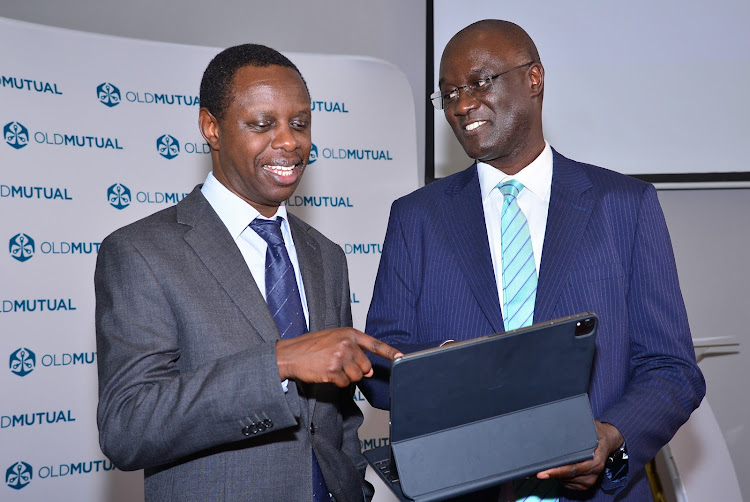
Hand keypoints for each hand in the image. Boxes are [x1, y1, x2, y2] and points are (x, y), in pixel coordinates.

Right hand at [276, 328, 401, 386]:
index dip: (389, 352)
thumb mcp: (333, 340)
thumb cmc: (310, 346)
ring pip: (356, 377)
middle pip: (366, 366)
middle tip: (339, 365)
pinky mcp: (333, 371)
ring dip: (346, 377)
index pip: (374, 344)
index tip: (402, 357)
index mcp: (348, 333)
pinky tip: (325, 373)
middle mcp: (347, 344)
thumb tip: (368, 371)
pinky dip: (337, 382)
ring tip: (330, 367)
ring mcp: (340, 357)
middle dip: (356, 370)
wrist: (289, 354)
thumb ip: (352, 351)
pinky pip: (344, 384)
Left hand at [535, 420, 623, 490]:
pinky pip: (567, 483)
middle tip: (535, 468)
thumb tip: (559, 422)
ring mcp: (589, 480)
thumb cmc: (597, 433)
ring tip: (547, 463)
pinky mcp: (584, 484)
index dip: (556, 471)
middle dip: (550, 472)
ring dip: (555, 474)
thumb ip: (576, 428)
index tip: (542, 472)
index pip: (572, 469)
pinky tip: (557, 468)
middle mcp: (593, 473)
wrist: (608, 441)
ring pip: (565, 481)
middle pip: (566, 476)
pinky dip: (560, 477)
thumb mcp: (589, 426)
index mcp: (594, 461)